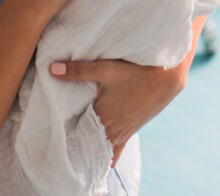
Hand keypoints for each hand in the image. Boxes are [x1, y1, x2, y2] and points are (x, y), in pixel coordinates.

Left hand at [50, 58, 184, 165]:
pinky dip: (107, 149)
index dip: (68, 141)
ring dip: (94, 149)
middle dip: (79, 148)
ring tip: (80, 147)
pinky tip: (101, 143)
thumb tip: (52, 69)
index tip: (56, 140)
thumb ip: (78, 71)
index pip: (80, 140)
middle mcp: (114, 132)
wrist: (166, 79)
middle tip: (63, 145)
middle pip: (91, 149)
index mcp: (104, 121)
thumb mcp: (105, 69)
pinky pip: (117, 148)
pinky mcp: (132, 130)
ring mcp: (125, 133)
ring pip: (105, 151)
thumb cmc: (135, 73)